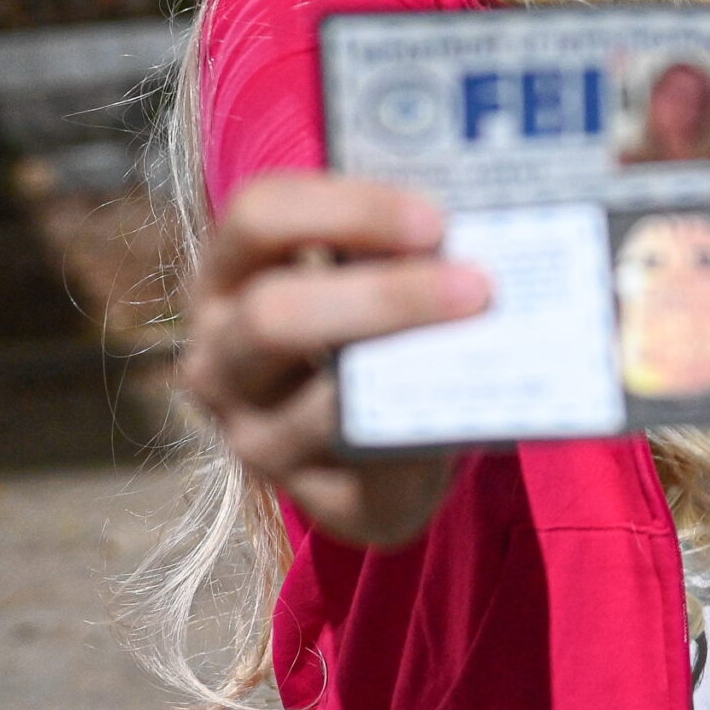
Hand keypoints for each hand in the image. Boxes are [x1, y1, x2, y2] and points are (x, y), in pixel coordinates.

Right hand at [182, 173, 490, 545]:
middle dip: (385, 296)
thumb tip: (480, 223)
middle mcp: (220, 360)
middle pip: (276, 314)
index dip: (346, 210)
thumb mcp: (363, 270)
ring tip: (490, 342)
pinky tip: (471, 415)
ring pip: (322, 406)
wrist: (384, 429)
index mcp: (227, 277)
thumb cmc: (376, 317)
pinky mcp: (313, 500)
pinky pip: (371, 479)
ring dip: (412, 373)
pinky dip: (426, 443)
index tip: (434, 218)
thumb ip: (394, 246)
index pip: (257, 218)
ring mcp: (255, 438)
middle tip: (477, 284)